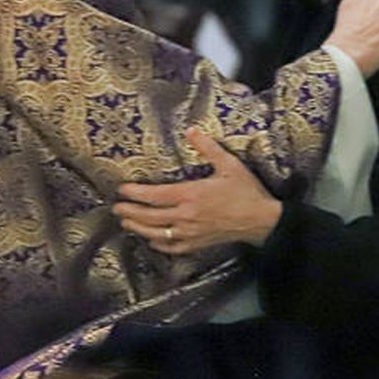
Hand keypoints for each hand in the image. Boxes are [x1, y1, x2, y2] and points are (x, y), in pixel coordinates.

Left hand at [113, 128, 281, 254]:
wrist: (262, 221)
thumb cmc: (246, 192)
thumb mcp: (229, 165)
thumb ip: (208, 148)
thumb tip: (191, 130)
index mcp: (192, 195)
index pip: (156, 195)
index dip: (136, 194)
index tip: (122, 190)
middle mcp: (187, 216)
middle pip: (150, 217)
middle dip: (130, 212)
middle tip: (117, 208)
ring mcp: (191, 233)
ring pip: (157, 234)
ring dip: (139, 229)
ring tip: (126, 223)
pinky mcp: (198, 244)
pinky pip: (172, 248)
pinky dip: (158, 245)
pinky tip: (151, 241)